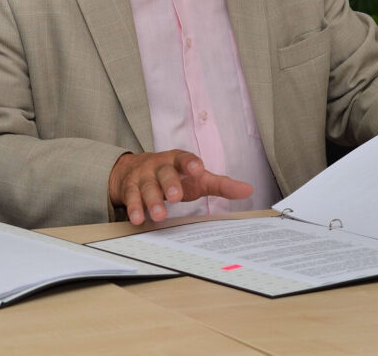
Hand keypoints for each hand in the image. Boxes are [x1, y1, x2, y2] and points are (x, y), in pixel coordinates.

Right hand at [108, 150, 253, 224]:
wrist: (132, 170)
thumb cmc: (173, 176)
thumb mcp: (196, 179)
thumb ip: (221, 185)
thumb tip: (248, 190)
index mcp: (177, 161)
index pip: (184, 158)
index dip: (190, 163)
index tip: (198, 169)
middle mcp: (159, 166)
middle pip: (164, 173)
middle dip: (170, 184)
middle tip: (176, 197)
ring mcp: (143, 176)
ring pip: (147, 187)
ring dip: (152, 201)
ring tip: (159, 215)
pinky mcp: (129, 188)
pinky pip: (131, 198)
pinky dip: (134, 208)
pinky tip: (138, 219)